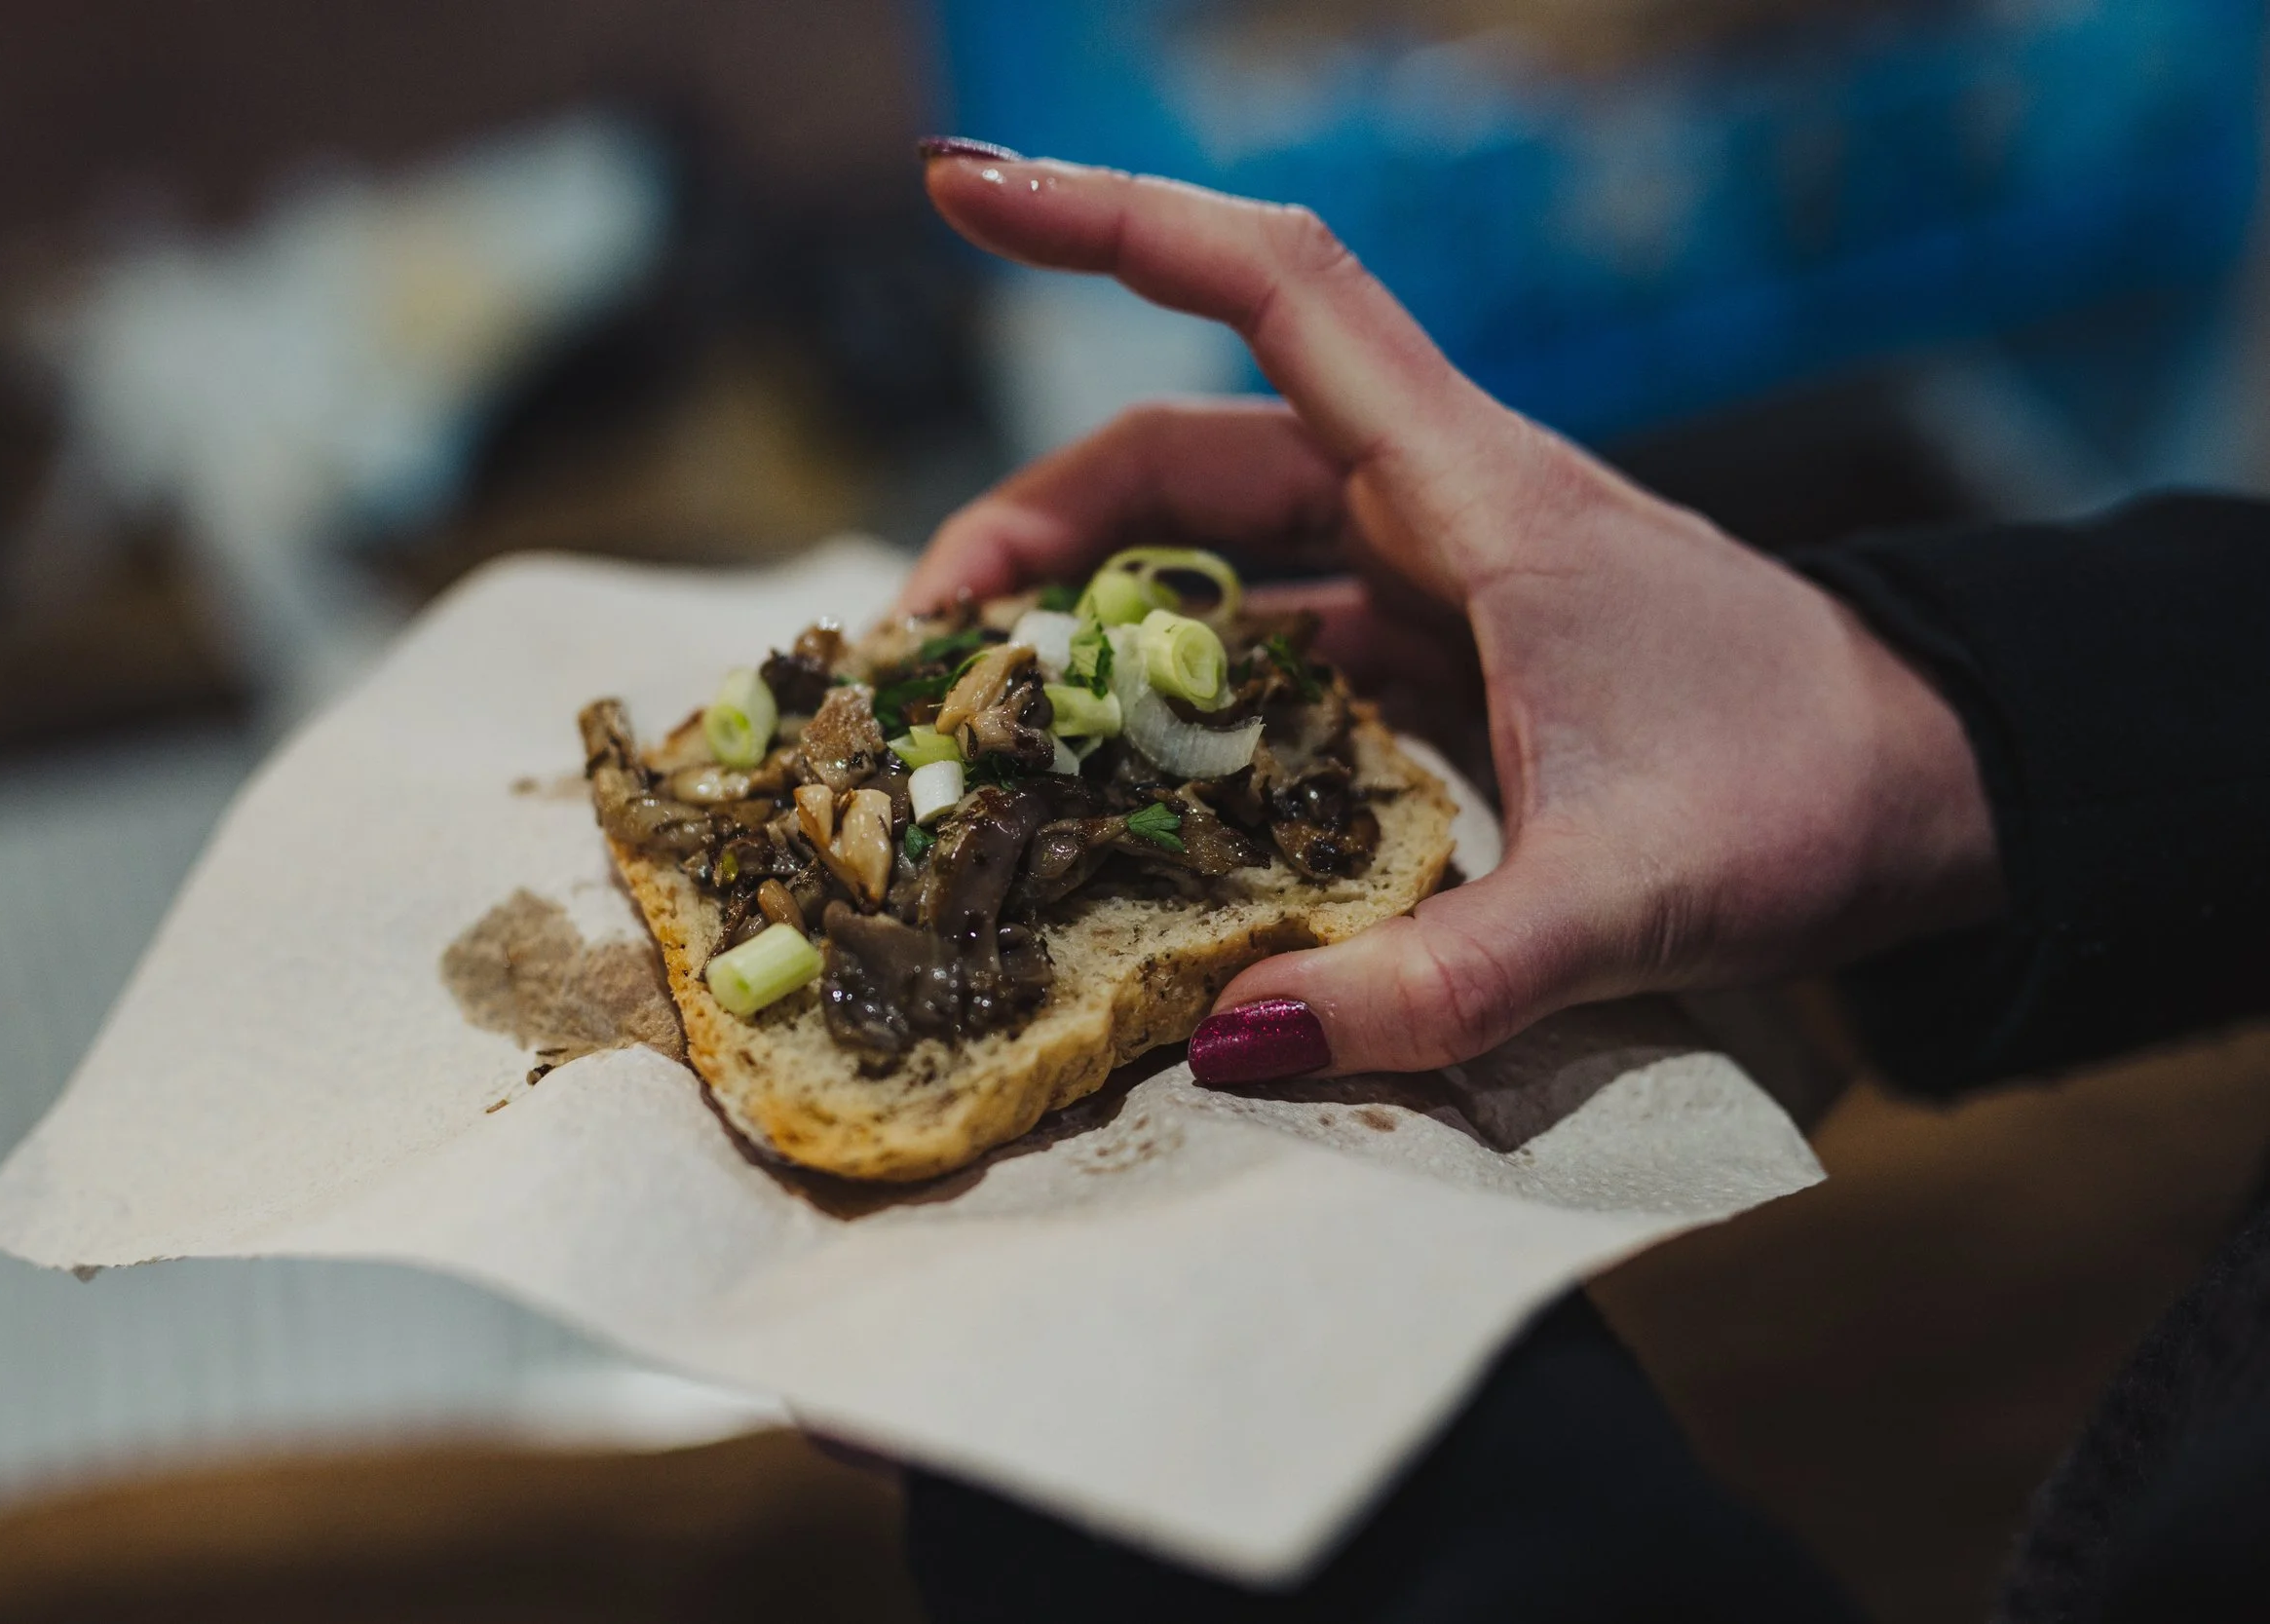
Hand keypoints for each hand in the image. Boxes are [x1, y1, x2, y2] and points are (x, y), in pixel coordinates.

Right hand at [903, 143, 2002, 1079]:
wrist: (1938, 785)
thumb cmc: (1806, 797)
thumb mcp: (1623, 903)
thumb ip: (1435, 980)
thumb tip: (1231, 1038)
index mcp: (1472, 493)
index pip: (1271, 292)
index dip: (1111, 224)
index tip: (962, 188)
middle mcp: (1436, 503)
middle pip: (1188, 448)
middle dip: (1037, 522)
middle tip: (923, 640)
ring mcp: (1436, 573)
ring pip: (1221, 544)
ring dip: (1097, 605)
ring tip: (990, 709)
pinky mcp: (1446, 648)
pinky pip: (1275, 636)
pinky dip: (1183, 683)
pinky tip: (1124, 772)